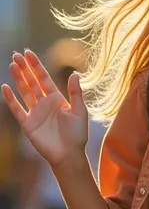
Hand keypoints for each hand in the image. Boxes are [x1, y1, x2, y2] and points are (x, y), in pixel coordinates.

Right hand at [1, 50, 87, 167]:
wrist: (68, 155)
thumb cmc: (77, 135)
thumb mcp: (80, 112)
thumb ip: (76, 93)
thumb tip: (75, 74)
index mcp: (57, 98)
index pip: (44, 78)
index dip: (36, 65)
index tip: (28, 53)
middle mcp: (45, 103)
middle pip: (32, 82)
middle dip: (25, 68)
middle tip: (16, 54)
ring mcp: (35, 113)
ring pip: (24, 92)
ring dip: (18, 78)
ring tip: (12, 64)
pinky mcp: (27, 124)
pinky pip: (17, 109)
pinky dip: (11, 99)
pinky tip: (5, 87)